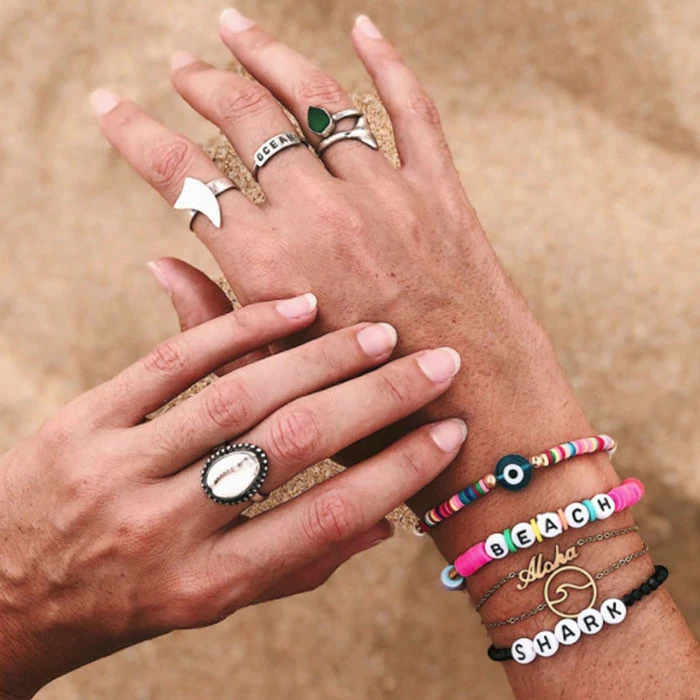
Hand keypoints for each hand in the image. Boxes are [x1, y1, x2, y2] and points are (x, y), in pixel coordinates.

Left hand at [0, 295, 464, 698]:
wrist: (3, 588)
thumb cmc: (123, 599)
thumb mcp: (210, 603)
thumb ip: (297, 565)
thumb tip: (385, 524)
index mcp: (206, 582)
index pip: (325, 518)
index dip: (397, 472)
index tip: (447, 433)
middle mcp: (166, 525)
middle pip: (292, 445)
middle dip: (377, 399)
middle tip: (434, 364)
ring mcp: (121, 464)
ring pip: (240, 394)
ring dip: (320, 358)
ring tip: (379, 335)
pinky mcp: (87, 418)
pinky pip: (173, 359)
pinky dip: (239, 327)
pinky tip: (296, 309)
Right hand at [92, 11, 591, 556]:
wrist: (475, 417)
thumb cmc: (371, 416)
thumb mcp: (273, 383)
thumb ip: (212, 320)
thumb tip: (159, 263)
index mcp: (270, 266)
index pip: (183, 177)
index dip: (135, 135)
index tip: (108, 107)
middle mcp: (323, 216)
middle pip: (246, 119)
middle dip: (202, 83)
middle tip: (181, 67)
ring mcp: (386, 197)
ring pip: (318, 98)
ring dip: (270, 55)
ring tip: (235, 28)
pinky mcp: (440, 194)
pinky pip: (413, 110)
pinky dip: (388, 64)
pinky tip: (364, 27)